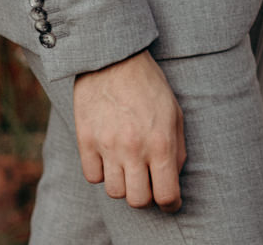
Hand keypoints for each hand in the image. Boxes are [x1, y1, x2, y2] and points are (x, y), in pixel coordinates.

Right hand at [73, 50, 185, 211]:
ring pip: (115, 192)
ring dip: (123, 183)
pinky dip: (101, 172)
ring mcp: (107, 146)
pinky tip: (108, 156)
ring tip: (127, 165)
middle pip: (138, 200)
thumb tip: (172, 179)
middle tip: (147, 181)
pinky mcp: (85, 140)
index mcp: (161, 142)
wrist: (113, 58)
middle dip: (146, 195)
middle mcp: (134, 148)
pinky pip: (92, 177)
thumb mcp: (174, 114)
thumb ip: (177, 150)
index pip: (167, 195)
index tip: (170, 202)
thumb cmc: (149, 85)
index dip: (171, 204)